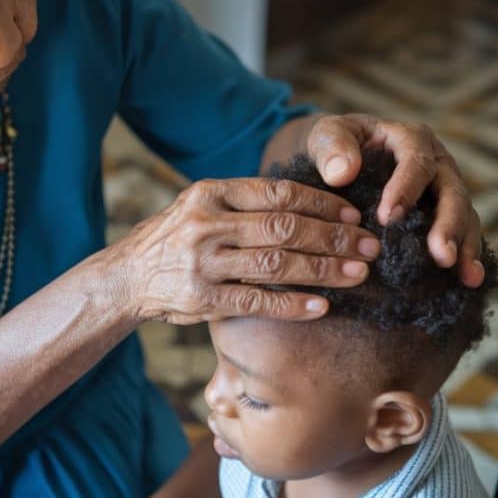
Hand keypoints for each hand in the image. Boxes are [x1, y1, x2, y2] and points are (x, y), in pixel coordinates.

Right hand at [119, 177, 378, 324]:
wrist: (127, 275)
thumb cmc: (176, 238)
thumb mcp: (202, 206)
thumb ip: (245, 202)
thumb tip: (311, 202)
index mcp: (211, 192)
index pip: (278, 193)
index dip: (322, 203)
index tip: (354, 215)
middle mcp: (207, 223)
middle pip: (285, 227)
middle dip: (334, 237)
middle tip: (370, 246)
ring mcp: (203, 262)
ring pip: (277, 264)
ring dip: (324, 269)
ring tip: (358, 274)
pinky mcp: (202, 299)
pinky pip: (257, 301)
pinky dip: (293, 305)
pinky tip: (322, 306)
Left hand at [303, 114, 484, 286]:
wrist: (340, 159)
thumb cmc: (336, 145)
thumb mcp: (327, 134)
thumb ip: (332, 147)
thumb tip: (341, 173)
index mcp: (411, 139)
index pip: (416, 162)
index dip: (405, 189)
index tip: (387, 218)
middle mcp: (437, 165)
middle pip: (452, 193)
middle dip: (448, 225)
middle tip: (441, 256)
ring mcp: (444, 192)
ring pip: (465, 217)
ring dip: (466, 247)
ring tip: (467, 276)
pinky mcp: (443, 217)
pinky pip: (461, 236)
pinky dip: (465, 257)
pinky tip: (467, 281)